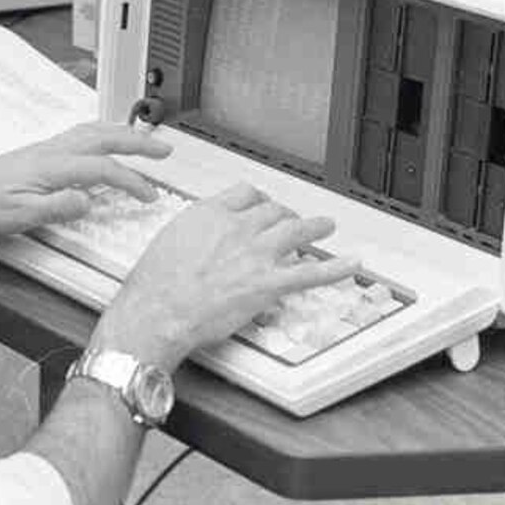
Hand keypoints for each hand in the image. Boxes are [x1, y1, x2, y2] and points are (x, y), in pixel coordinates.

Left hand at [0, 122, 171, 237]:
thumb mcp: (18, 216)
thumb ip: (55, 207)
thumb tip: (88, 201)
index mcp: (51, 167)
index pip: (102, 168)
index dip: (130, 180)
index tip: (148, 194)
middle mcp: (51, 152)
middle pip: (104, 138)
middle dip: (138, 143)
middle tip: (164, 150)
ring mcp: (45, 149)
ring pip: (91, 131)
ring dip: (120, 133)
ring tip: (142, 139)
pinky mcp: (39, 153)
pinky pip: (79, 134)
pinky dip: (100, 133)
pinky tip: (101, 139)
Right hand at [91, 184, 350, 372]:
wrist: (158, 310)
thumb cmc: (155, 283)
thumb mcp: (169, 239)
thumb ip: (193, 231)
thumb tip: (199, 234)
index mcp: (210, 213)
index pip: (246, 194)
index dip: (259, 199)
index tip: (262, 203)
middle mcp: (237, 227)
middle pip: (273, 210)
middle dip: (285, 213)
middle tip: (291, 219)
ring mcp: (256, 254)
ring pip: (295, 230)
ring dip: (314, 226)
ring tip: (325, 226)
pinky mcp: (268, 283)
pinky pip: (310, 273)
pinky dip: (335, 268)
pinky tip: (349, 264)